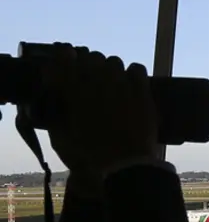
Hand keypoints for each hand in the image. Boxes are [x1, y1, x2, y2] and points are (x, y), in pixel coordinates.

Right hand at [45, 44, 157, 181]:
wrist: (124, 164)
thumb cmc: (89, 154)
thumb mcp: (60, 138)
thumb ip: (52, 117)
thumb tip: (53, 103)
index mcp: (73, 90)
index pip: (65, 58)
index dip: (64, 57)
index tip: (66, 62)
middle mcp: (97, 82)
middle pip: (91, 57)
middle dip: (88, 64)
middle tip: (89, 78)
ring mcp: (122, 85)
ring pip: (114, 61)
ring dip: (109, 69)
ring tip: (110, 83)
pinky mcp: (142, 92)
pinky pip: (137, 69)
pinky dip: (132, 73)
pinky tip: (130, 83)